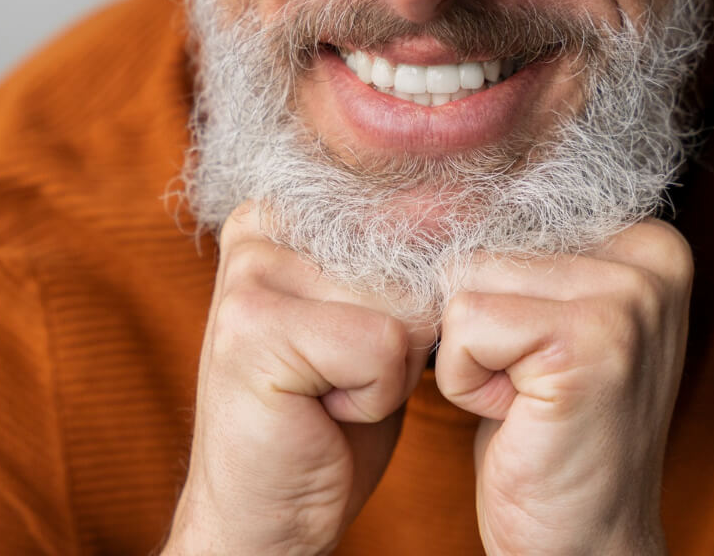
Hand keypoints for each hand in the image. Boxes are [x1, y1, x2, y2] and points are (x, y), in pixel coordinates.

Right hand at [163, 203, 431, 555]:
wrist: (266, 513)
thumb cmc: (327, 419)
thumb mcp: (376, 318)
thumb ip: (404, 255)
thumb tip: (463, 199)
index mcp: (284, 211)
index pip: (407, 215)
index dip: (414, 292)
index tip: (360, 339)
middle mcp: (260, 226)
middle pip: (410, 258)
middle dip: (404, 335)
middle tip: (341, 375)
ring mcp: (250, 273)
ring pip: (405, 303)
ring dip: (391, 368)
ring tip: (332, 391)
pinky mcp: (254, 326)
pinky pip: (383, 346)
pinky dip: (376, 395)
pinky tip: (325, 410)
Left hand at [435, 218, 692, 554]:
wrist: (580, 541)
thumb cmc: (543, 430)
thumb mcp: (541, 318)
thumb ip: (515, 249)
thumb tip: (423, 190)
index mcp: (646, 236)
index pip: (505, 210)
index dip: (487, 287)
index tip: (531, 350)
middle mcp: (651, 254)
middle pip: (480, 243)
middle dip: (477, 321)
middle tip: (528, 384)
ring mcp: (629, 297)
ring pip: (464, 282)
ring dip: (468, 351)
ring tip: (523, 398)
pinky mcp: (590, 343)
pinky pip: (463, 326)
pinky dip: (465, 380)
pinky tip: (517, 415)